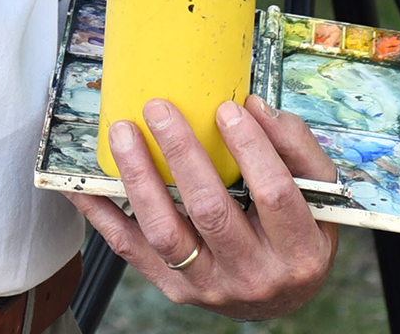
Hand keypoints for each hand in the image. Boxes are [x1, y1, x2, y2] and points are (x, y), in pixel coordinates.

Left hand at [67, 95, 338, 320]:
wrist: (279, 292)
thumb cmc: (297, 230)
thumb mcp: (316, 191)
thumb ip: (295, 147)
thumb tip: (255, 107)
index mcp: (299, 250)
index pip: (274, 195)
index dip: (250, 149)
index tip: (227, 108)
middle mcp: (254, 275)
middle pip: (211, 211)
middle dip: (181, 153)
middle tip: (159, 108)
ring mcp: (210, 285)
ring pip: (165, 233)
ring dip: (138, 178)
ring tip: (123, 133)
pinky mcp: (175, 287)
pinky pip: (131, 250)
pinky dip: (103, 215)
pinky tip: (82, 184)